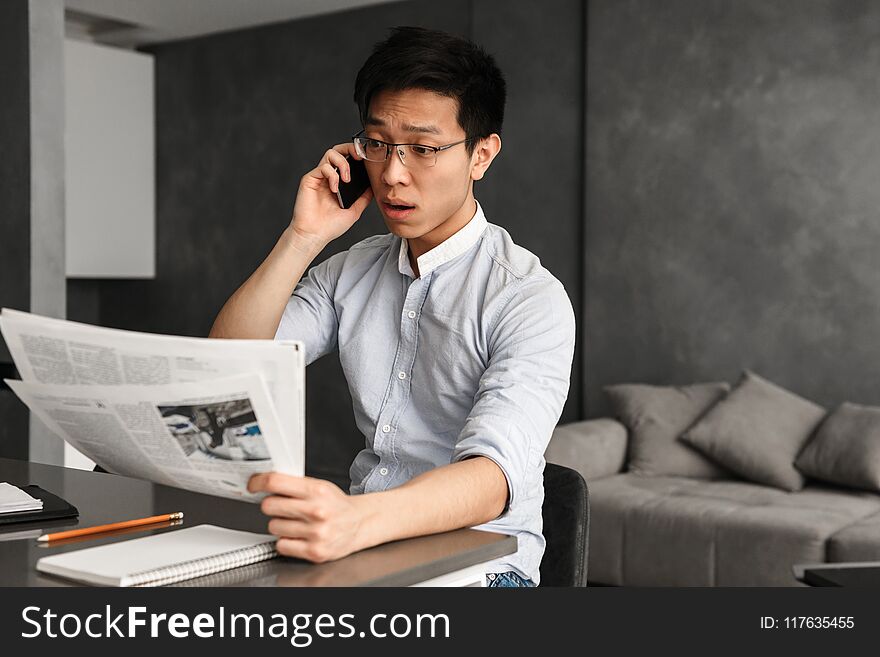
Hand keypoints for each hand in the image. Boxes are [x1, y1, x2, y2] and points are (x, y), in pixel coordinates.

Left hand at [248, 472, 370, 562]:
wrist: (359, 524)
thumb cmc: (336, 505)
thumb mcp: (320, 487)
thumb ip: (295, 484)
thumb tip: (265, 482)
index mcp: (317, 490)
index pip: (275, 482)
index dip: (258, 482)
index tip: (253, 485)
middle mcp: (317, 511)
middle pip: (269, 505)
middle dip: (271, 505)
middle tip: (282, 507)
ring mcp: (316, 533)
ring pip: (273, 526)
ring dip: (280, 524)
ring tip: (297, 522)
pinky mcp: (314, 551)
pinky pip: (281, 545)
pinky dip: (286, 541)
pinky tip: (299, 536)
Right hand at [288, 143, 373, 248]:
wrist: (314, 235)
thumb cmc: (330, 226)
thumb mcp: (354, 211)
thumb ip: (363, 198)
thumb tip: (374, 186)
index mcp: (337, 182)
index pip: (347, 159)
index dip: (356, 154)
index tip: (367, 159)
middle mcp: (327, 177)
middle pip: (338, 150)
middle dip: (350, 148)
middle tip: (359, 157)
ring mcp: (318, 177)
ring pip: (330, 154)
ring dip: (342, 163)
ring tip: (346, 179)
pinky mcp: (309, 179)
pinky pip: (323, 167)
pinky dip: (332, 176)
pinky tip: (334, 189)